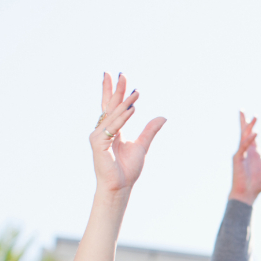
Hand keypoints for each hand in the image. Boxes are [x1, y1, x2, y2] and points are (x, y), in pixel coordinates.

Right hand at [91, 73, 165, 193]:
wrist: (121, 186)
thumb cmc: (128, 169)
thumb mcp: (143, 145)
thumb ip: (150, 130)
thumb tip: (162, 117)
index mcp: (112, 129)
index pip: (112, 106)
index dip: (114, 91)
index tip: (116, 76)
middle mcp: (103, 130)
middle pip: (110, 105)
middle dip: (116, 90)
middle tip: (122, 74)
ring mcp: (98, 135)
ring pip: (113, 115)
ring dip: (125, 103)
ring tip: (136, 92)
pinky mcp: (98, 142)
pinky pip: (113, 127)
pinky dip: (123, 118)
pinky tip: (132, 109)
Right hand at [229, 112, 260, 204]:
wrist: (248, 192)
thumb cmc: (258, 183)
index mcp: (253, 151)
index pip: (251, 134)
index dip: (251, 125)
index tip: (253, 115)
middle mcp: (246, 150)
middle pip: (244, 132)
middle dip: (244, 121)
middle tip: (242, 109)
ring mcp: (241, 153)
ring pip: (244, 137)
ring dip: (249, 127)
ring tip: (254, 118)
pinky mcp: (237, 159)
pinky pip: (243, 147)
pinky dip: (249, 140)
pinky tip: (255, 133)